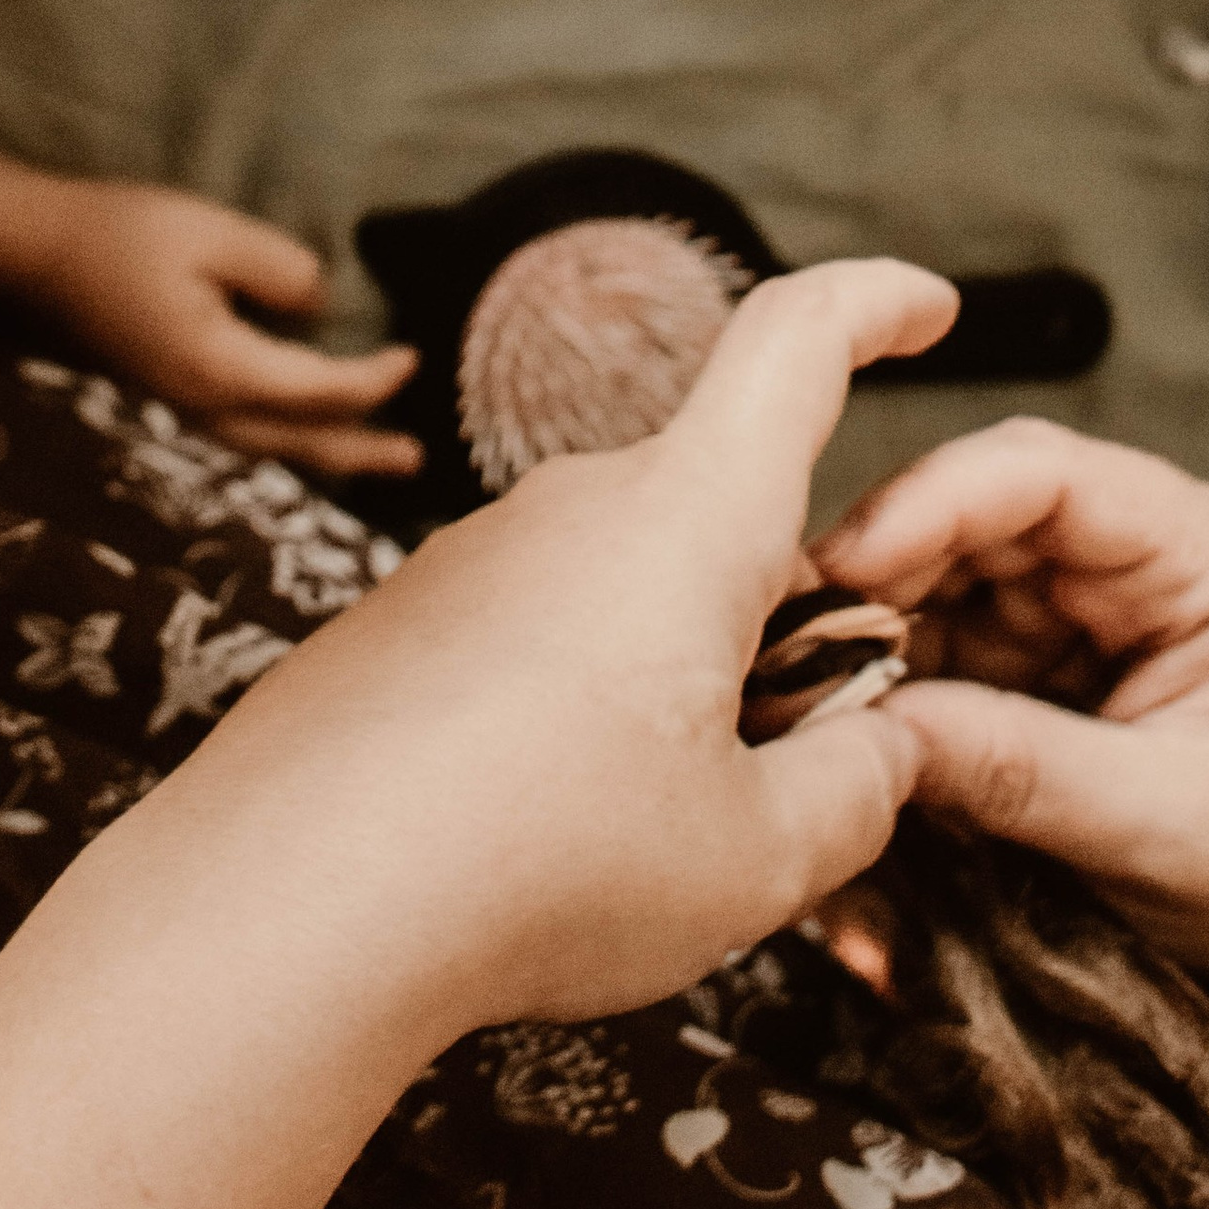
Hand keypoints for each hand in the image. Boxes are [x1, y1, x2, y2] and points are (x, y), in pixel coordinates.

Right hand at [33, 185, 419, 482]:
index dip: (371, 379)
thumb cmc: (121, 236)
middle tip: (416, 457)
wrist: (34, 259)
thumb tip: (322, 302)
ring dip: (327, 454)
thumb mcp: (209, 232)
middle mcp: (202, 406)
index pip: (317, 390)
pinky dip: (287, 440)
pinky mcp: (169, 397)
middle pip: (298, 442)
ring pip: (269, 448)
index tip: (414, 356)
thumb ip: (277, 268)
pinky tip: (305, 430)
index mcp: (218, 368)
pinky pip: (245, 435)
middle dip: (361, 450)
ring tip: (376, 459)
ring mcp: (180, 409)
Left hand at [192, 257, 960, 1025]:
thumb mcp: (756, 859)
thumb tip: (879, 748)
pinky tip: (537, 837)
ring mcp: (475, 556)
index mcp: (687, 519)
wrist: (282, 904)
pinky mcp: (401, 622)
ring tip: (652, 835)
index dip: (873, 304)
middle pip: (723, 517)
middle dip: (782, 624)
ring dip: (674, 678)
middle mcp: (576, 503)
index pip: (794, 344)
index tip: (925, 304)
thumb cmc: (537, 867)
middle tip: (791, 771)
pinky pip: (533, 634)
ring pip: (628, 588)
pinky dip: (573, 711)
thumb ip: (853, 790)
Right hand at [814, 419, 1208, 992]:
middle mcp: (1127, 557)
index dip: (934, 502)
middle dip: (878, 572)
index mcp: (1196, 550)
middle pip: (969, 513)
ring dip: (867, 633)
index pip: (1046, 476)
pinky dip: (882, 688)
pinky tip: (835, 729)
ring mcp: (1071, 612)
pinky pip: (933, 654)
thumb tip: (873, 730)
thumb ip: (1021, 767)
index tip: (848, 564)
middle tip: (788, 644)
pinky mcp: (1030, 674)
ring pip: (935, 581)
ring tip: (796, 695)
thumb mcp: (1165, 823)